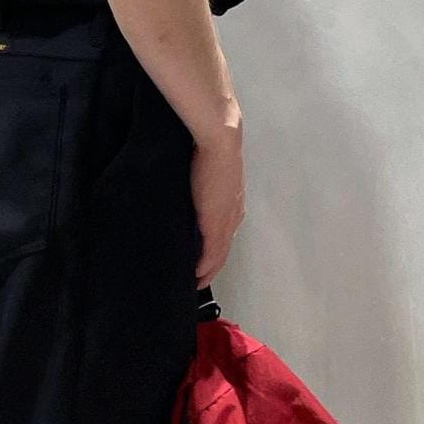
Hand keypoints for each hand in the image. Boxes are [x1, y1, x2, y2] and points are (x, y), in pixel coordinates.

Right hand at [191, 113, 243, 288]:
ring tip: (195, 281)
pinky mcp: (217, 222)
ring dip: (208, 270)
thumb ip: (201, 187)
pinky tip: (197, 274)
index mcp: (231, 205)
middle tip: (198, 281)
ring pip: (219, 254)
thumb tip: (190, 192)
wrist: (218, 142)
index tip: (204, 265)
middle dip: (211, 267)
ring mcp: (227, 220)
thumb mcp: (205, 173)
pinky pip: (212, 251)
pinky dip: (205, 265)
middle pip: (223, 250)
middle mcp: (233, 216)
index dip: (214, 253)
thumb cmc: (208, 150)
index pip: (223, 236)